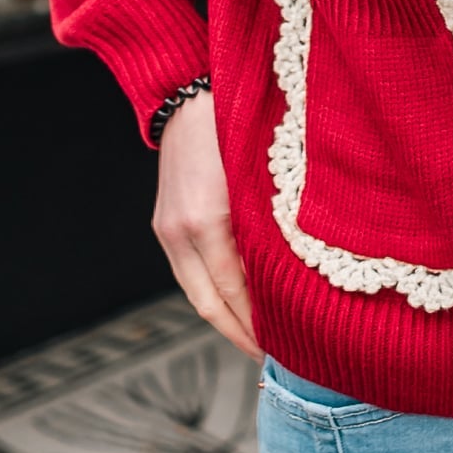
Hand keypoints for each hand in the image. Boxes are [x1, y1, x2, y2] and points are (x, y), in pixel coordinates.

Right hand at [152, 89, 262, 362]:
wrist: (190, 96)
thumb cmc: (237, 128)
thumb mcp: (261, 177)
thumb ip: (268, 225)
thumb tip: (288, 273)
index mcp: (206, 219)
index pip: (232, 290)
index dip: (255, 323)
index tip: (281, 345)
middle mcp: (179, 230)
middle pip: (207, 302)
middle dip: (238, 333)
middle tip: (270, 356)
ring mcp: (167, 228)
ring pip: (194, 291)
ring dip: (224, 317)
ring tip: (256, 337)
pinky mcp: (164, 223)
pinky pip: (187, 272)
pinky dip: (211, 293)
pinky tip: (235, 302)